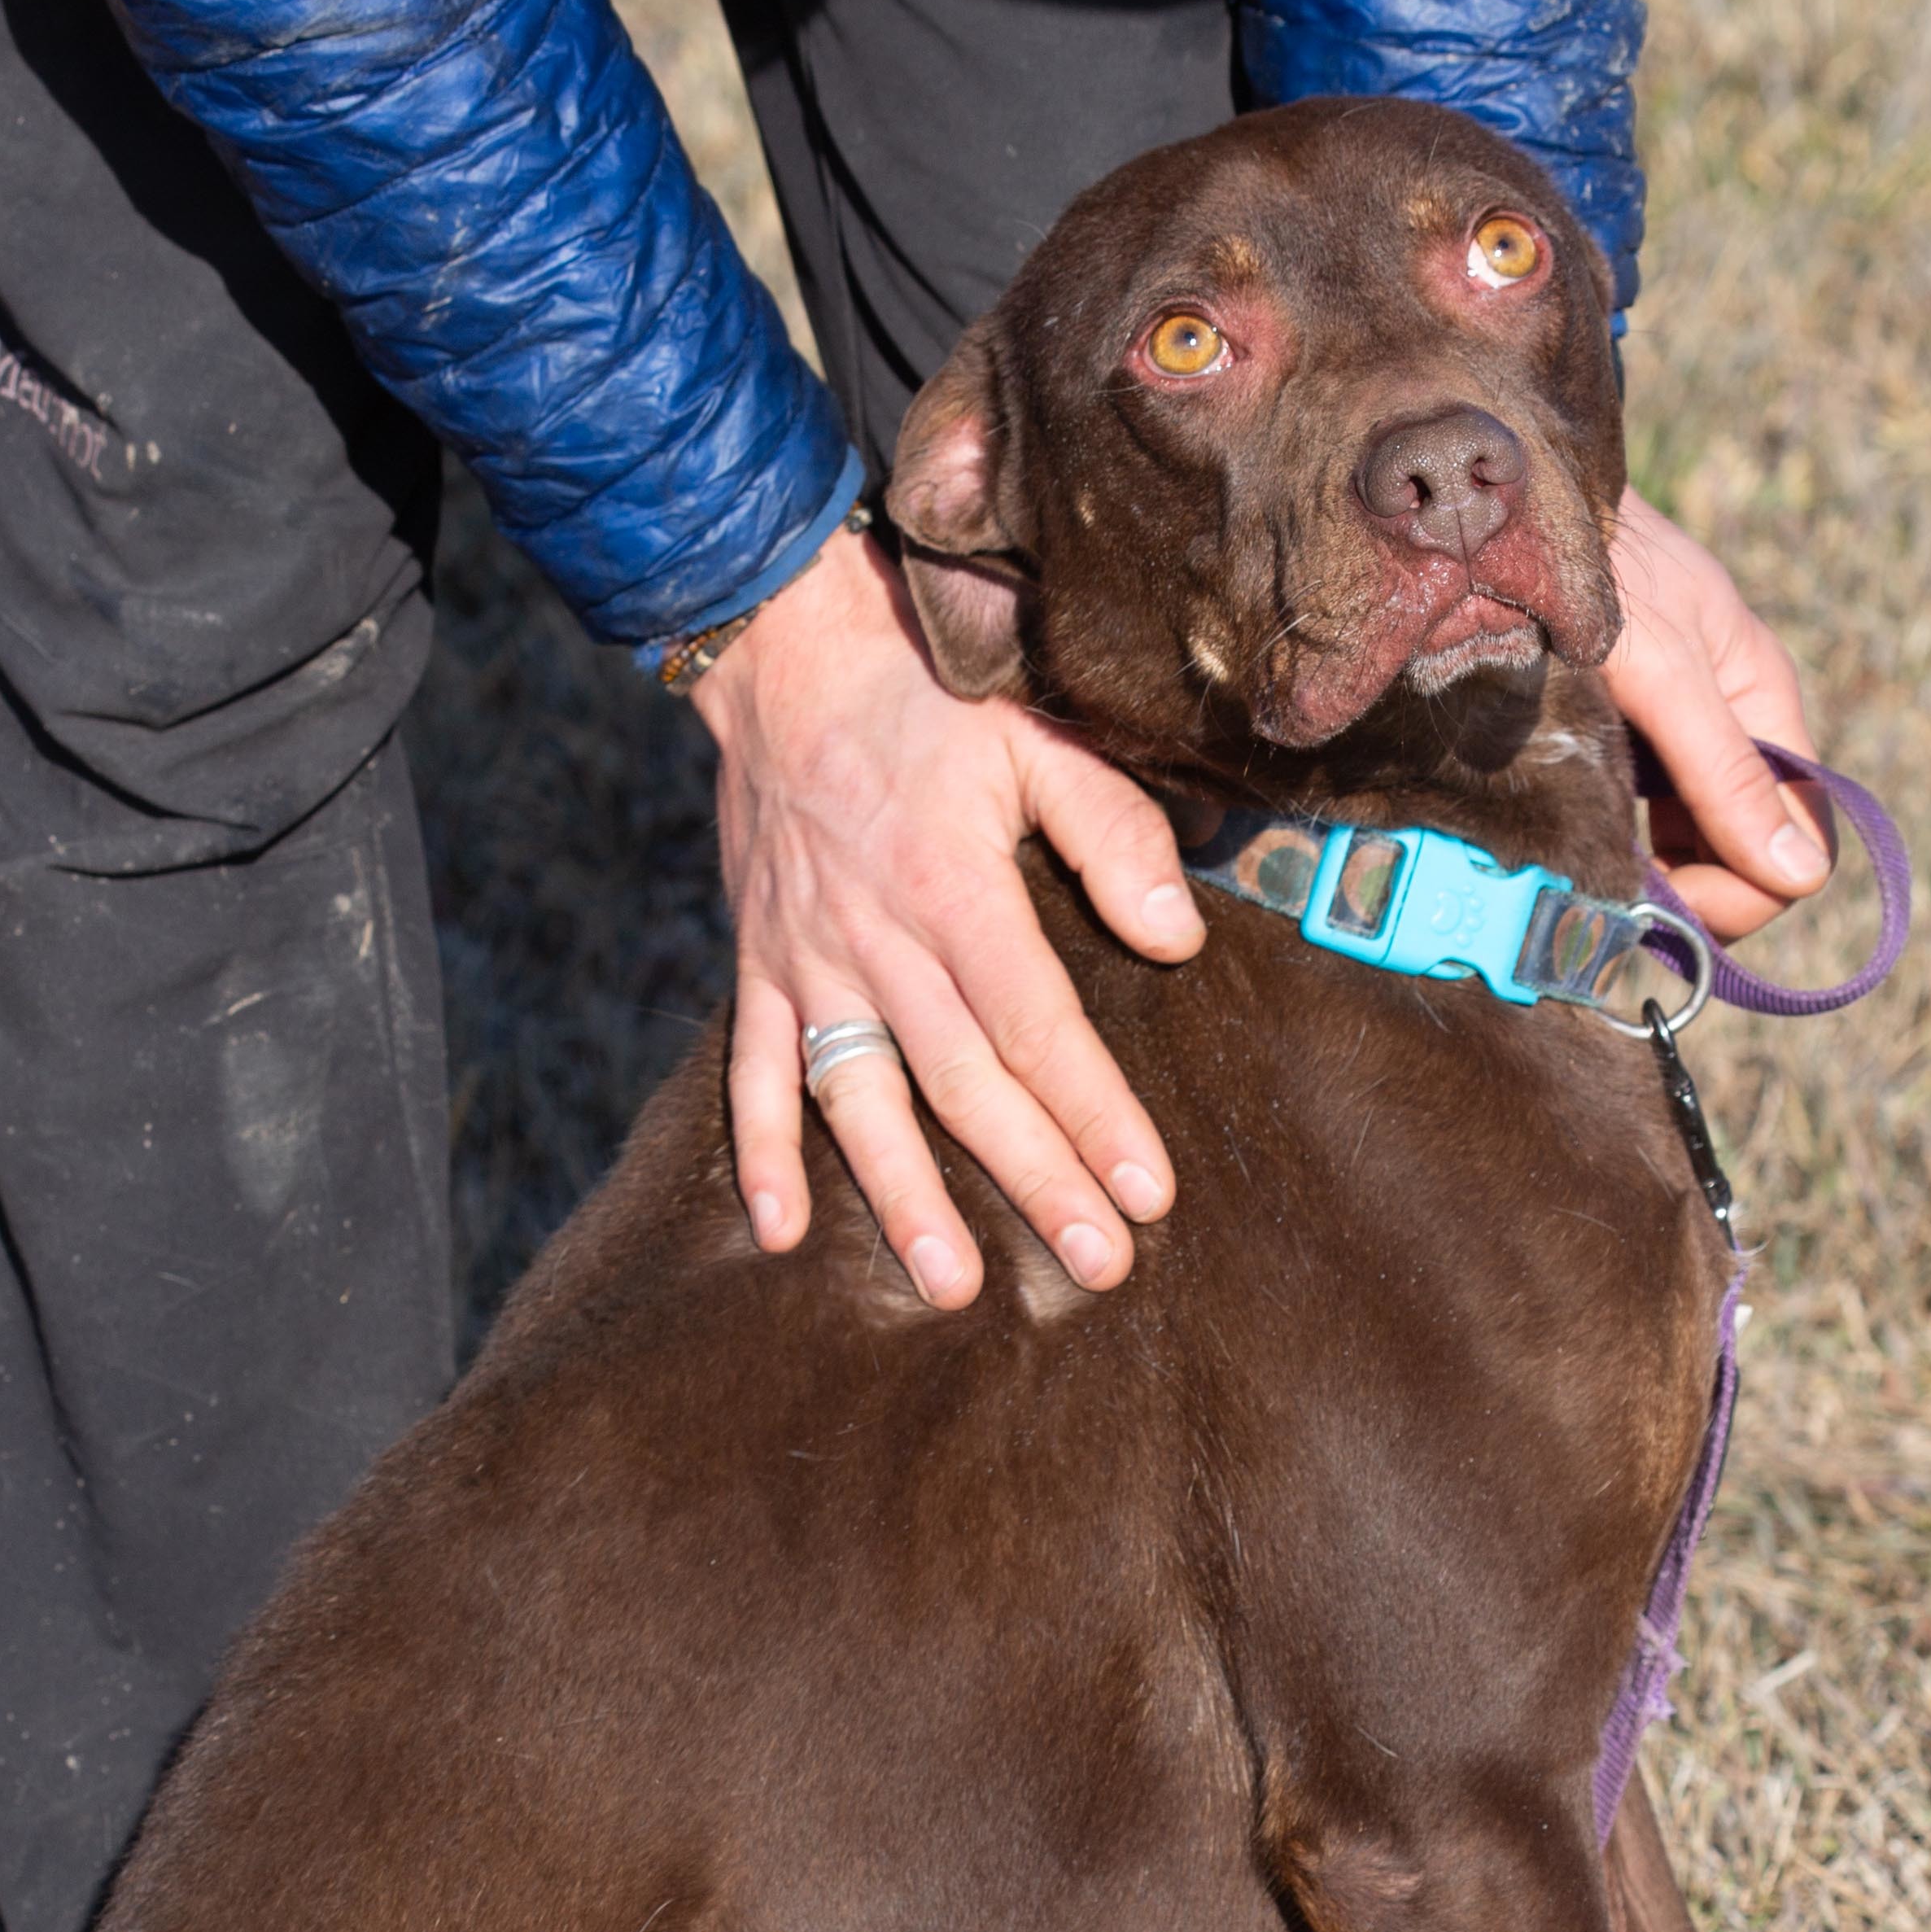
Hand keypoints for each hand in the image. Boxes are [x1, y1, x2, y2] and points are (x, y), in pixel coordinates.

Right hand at [692, 526, 1205, 1307]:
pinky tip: (782, 1235)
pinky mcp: (759, 963)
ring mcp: (810, 960)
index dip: (1097, 1112)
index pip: (1039, 1026)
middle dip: (1035, 1179)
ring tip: (953, 1285)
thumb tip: (1176, 937)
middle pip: (966, 1086)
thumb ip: (1112, 832)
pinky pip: (754, 1071)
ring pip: (862, 1100)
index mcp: (955, 888)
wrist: (781, 646)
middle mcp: (878, 940)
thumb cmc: (927, 693)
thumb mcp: (1035, 735)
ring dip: (903, 1198)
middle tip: (1096, 1265)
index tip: (1148, 1191)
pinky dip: (759, 1154)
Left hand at [1603, 488, 1831, 940]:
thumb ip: (1725, 771)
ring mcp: (1675, 733)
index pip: (1800, 838)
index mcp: (1762, 700)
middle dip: (1695, 891)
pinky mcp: (1622, 736)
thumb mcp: (1665, 672)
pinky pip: (1641, 817)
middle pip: (1746, 851)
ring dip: (1651, 873)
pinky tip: (1574, 833)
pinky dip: (1617, 840)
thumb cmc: (1598, 568)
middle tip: (1616, 898)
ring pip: (1692, 844)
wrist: (1513, 505)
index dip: (1747, 891)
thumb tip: (1803, 878)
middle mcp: (1728, 723)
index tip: (1671, 908)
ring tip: (1587, 862)